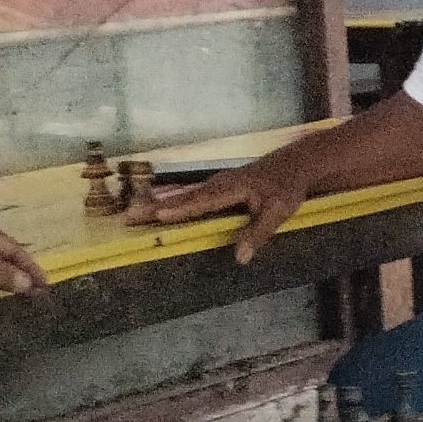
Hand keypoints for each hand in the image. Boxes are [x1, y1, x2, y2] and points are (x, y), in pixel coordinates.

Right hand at [135, 154, 315, 263]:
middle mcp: (218, 183)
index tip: (156, 216)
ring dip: (158, 204)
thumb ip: (258, 233)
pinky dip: (172, 199)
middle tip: (128, 217)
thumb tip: (239, 258)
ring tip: (134, 213)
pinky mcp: (217, 186)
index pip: (201, 202)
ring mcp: (216, 183)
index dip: (179, 210)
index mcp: (230, 188)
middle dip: (155, 208)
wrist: (294, 163)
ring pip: (183, 195)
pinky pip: (190, 194)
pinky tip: (158, 204)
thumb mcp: (278, 211)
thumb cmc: (287, 187)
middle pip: (183, 198)